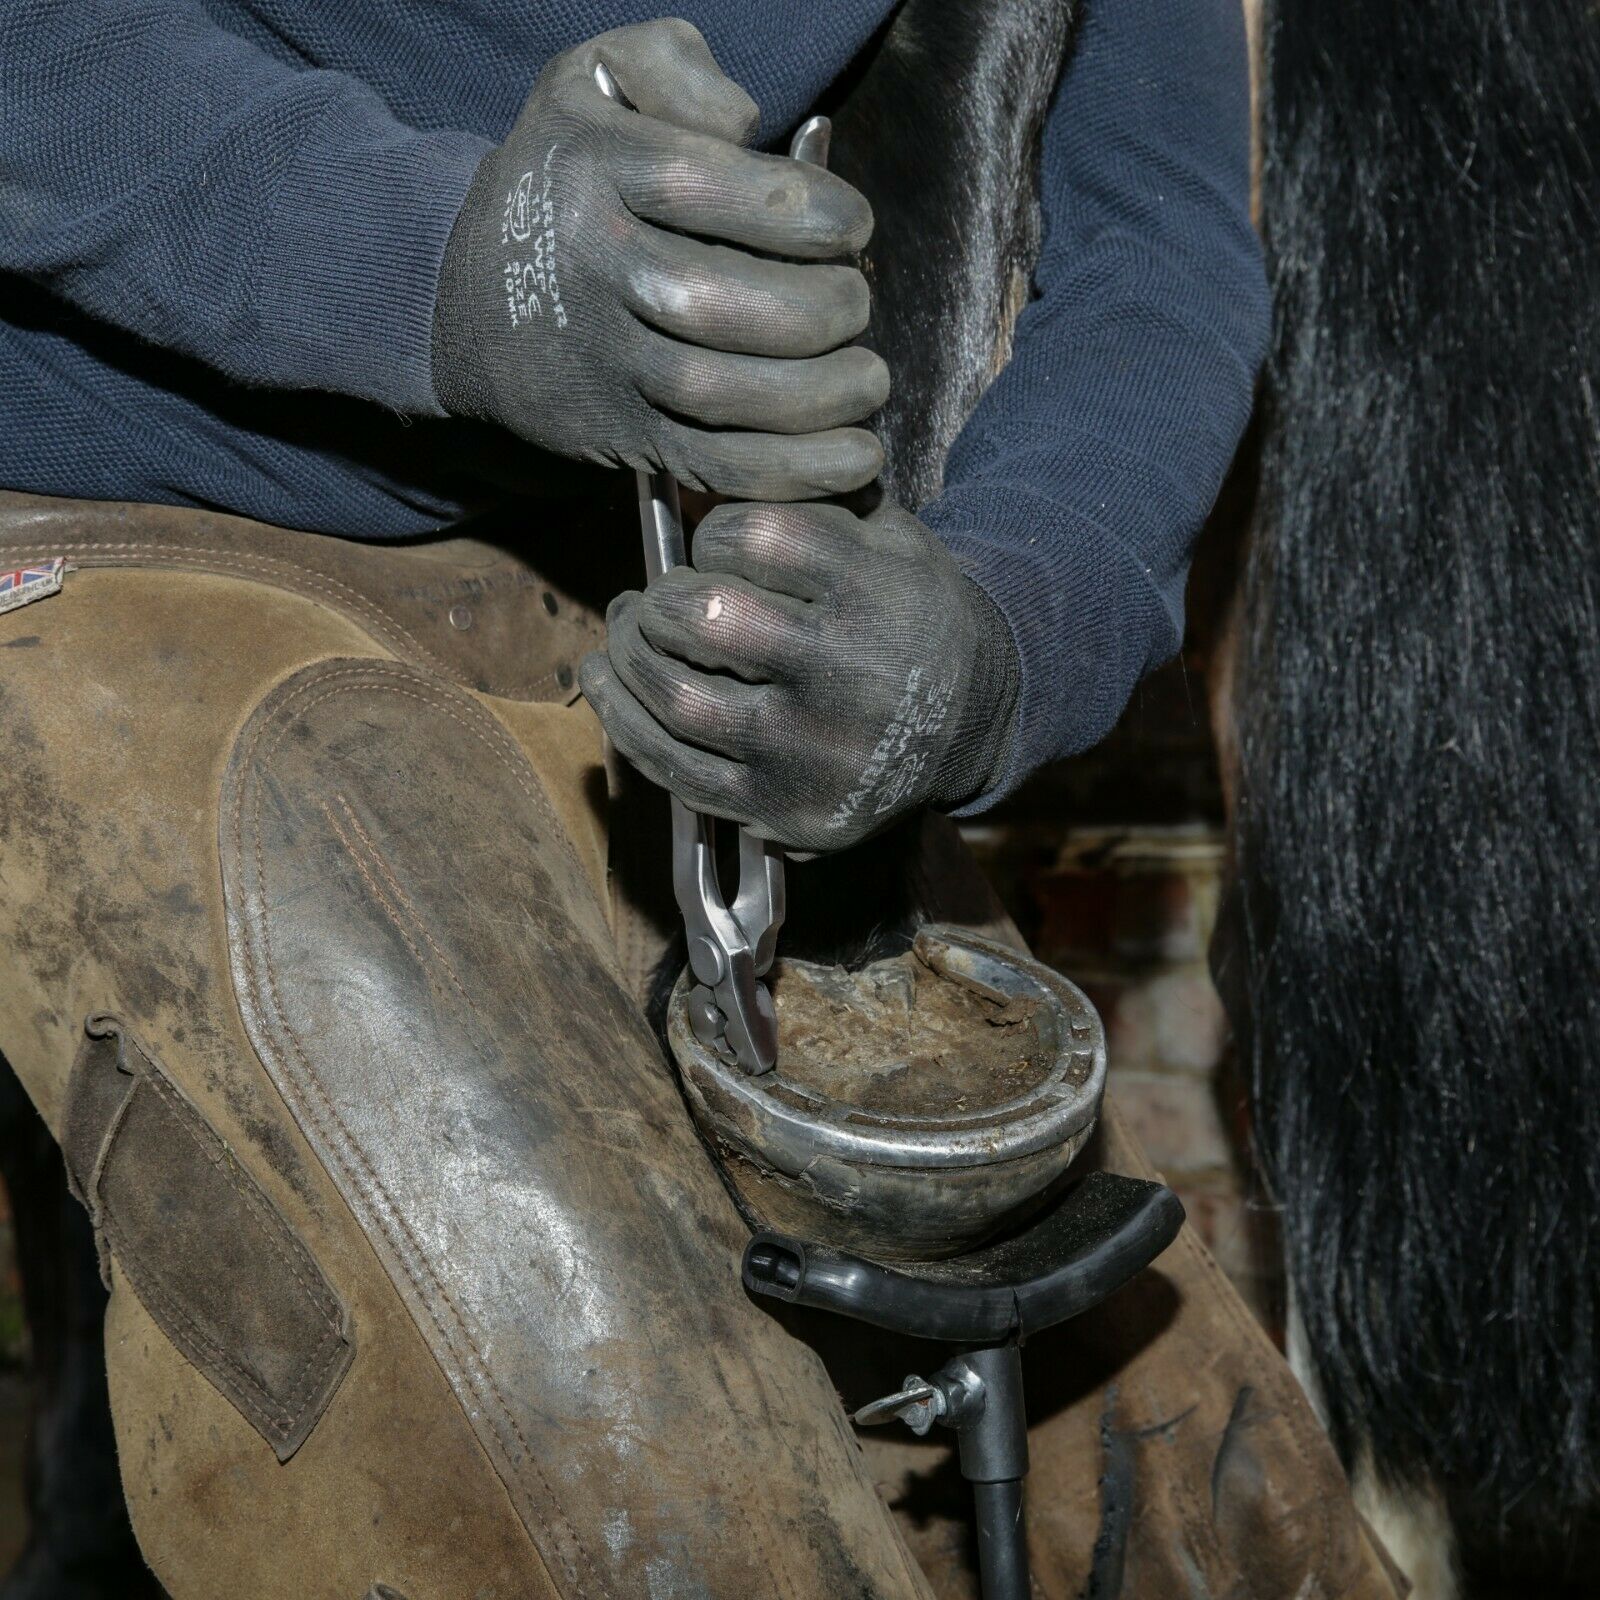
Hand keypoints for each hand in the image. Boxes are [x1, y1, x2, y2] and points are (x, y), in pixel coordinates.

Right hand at [431, 19, 887, 499]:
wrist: (463, 295)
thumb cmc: (567, 179)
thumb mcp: (596, 79)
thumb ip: (677, 67)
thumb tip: (746, 125)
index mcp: (600, 169)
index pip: (722, 190)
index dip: (814, 213)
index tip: (850, 228)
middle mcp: (597, 267)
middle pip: (725, 302)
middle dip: (825, 309)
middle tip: (856, 304)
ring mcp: (607, 361)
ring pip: (724, 393)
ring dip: (822, 395)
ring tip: (867, 378)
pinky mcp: (624, 434)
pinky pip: (717, 465)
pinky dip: (796, 471)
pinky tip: (853, 455)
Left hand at [581, 500, 1020, 852]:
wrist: (970, 723)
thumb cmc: (905, 615)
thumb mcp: (890, 537)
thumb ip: (813, 500)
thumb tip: (710, 474)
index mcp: (872, 592)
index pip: (752, 537)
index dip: (714, 535)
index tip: (715, 549)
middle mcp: (844, 675)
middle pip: (703, 618)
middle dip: (660, 601)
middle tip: (656, 599)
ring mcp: (809, 750)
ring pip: (675, 697)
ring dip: (628, 657)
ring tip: (626, 635)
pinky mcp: (782, 808)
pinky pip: (673, 769)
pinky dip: (623, 719)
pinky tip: (607, 682)